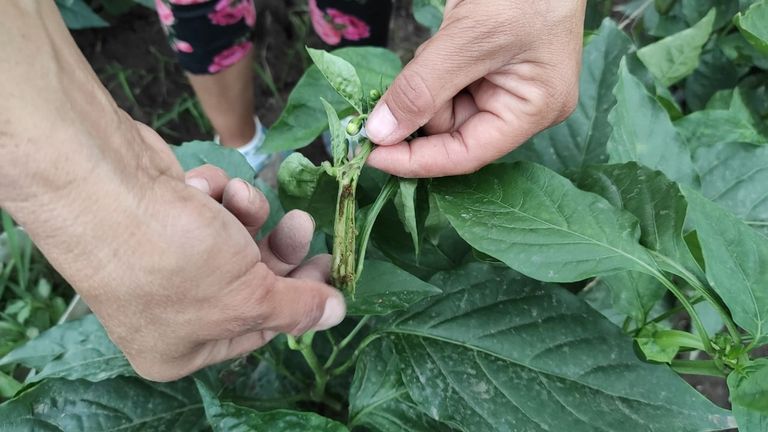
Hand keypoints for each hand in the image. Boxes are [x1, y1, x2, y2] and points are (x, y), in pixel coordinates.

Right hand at [15, 123, 344, 381]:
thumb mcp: (248, 296)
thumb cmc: (176, 260)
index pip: (258, 329)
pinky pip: (209, 208)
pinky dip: (213, 192)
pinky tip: (201, 184)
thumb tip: (336, 315)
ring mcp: (163, 258)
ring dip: (245, 212)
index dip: (297, 299)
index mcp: (182, 347)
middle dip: (278, 249)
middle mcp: (169, 309)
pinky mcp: (163, 213)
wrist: (103, 187)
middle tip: (304, 226)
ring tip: (242, 197)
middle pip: (249, 281)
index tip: (327, 268)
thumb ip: (296, 306)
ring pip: (232, 238)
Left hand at [365, 0, 585, 176]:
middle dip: (425, 102)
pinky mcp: (483, 64)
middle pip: (451, 128)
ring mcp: (502, 83)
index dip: (418, 160)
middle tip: (425, 64)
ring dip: (428, 76)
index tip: (373, 155)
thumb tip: (381, 133)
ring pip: (441, 102)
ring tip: (450, 37)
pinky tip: (451, 32)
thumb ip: (423, 89)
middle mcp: (519, 105)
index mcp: (532, 110)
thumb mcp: (471, 38)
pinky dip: (432, 62)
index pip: (467, 154)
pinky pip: (443, 78)